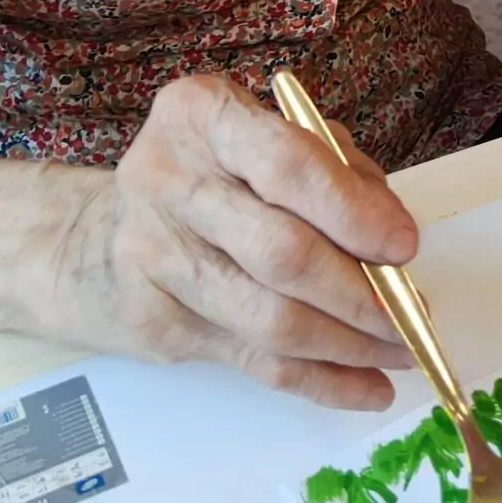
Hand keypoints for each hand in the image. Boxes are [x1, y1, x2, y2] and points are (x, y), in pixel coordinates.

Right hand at [49, 71, 419, 409]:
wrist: (91, 242)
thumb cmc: (209, 179)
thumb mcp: (267, 141)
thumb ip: (335, 173)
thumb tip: (395, 241)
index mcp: (202, 117)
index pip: (288, 165)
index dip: (354, 213)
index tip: (405, 248)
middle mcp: (168, 180)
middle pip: (282, 252)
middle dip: (361, 294)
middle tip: (410, 315)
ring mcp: (154, 257)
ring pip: (271, 319)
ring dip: (349, 344)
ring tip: (398, 351)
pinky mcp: (155, 323)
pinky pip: (254, 360)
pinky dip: (319, 380)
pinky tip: (364, 386)